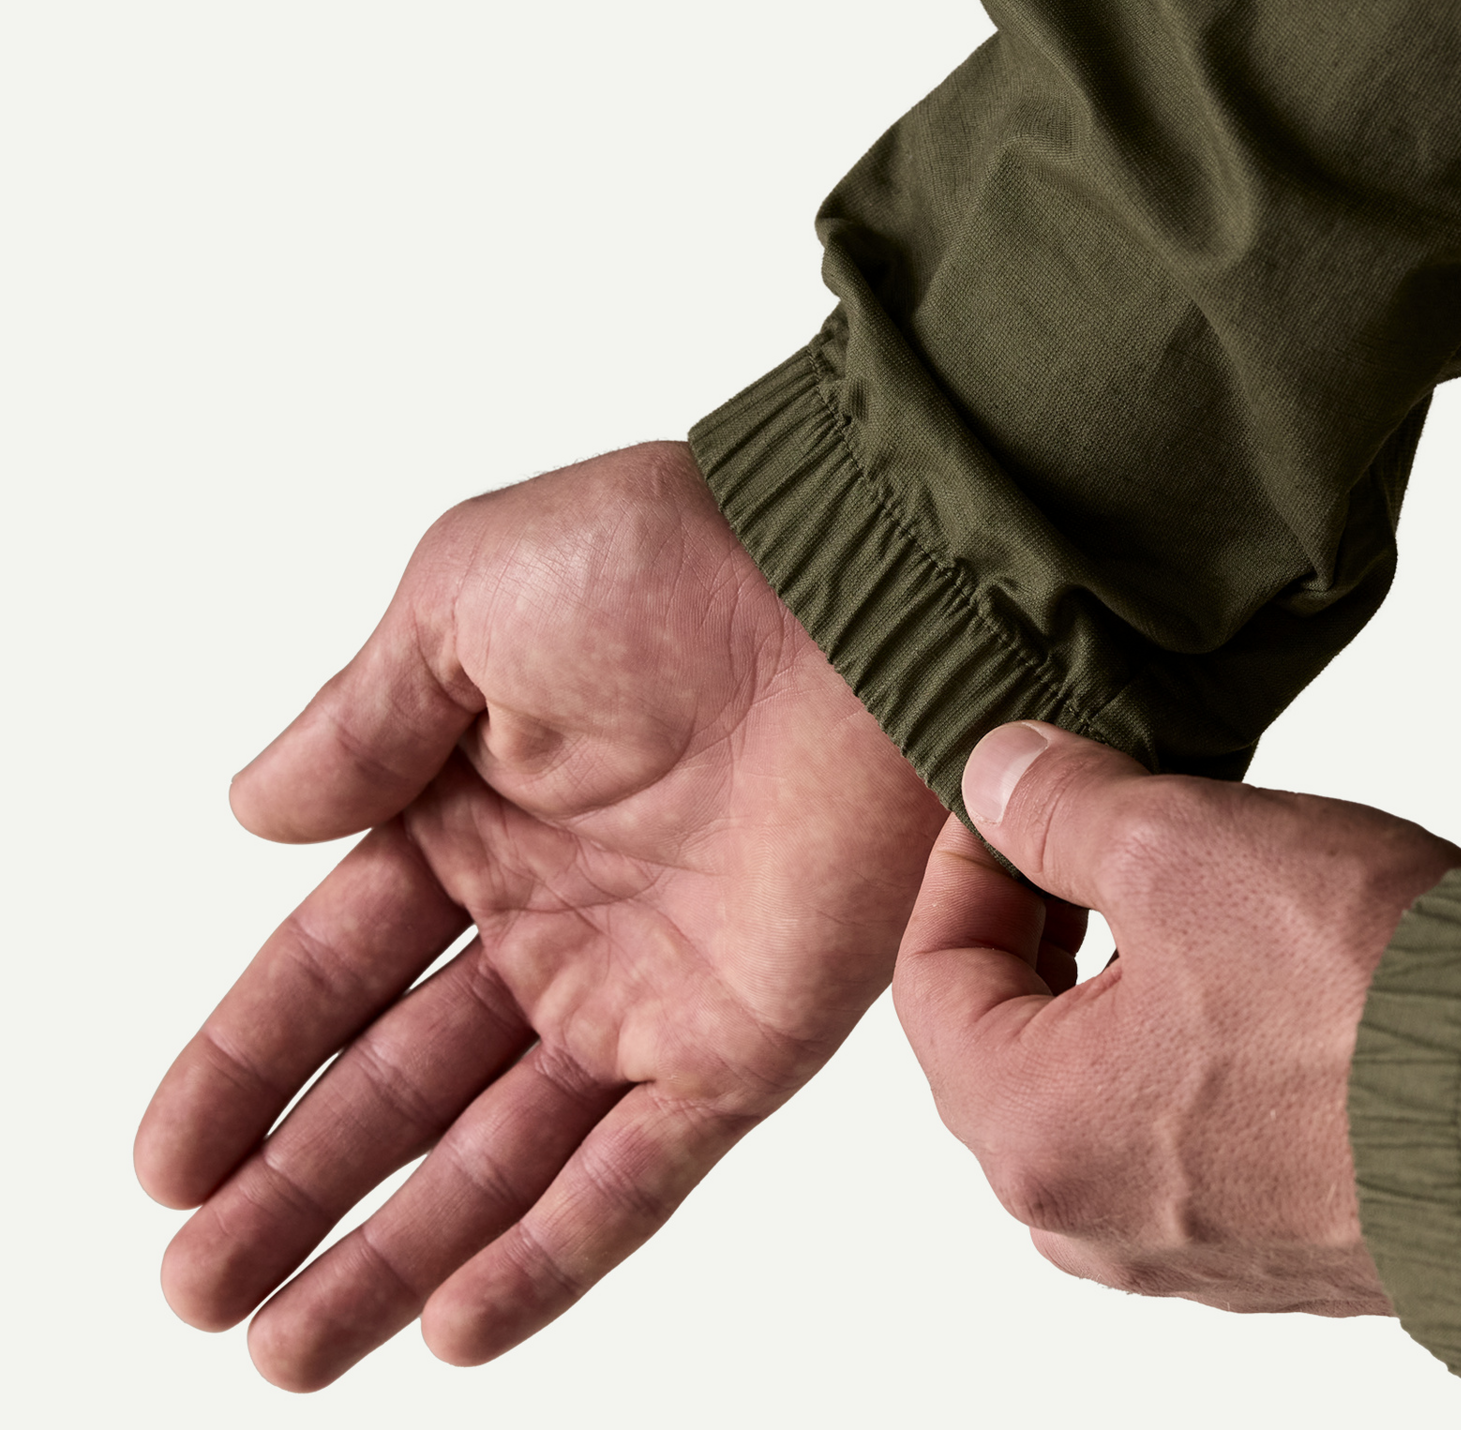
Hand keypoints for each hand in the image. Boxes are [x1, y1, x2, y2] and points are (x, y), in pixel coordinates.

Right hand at [135, 442, 942, 1387]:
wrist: (853, 585)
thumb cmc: (668, 559)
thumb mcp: (463, 601)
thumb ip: (360, 723)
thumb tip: (250, 813)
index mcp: (476, 810)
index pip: (333, 966)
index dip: (247, 1063)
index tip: (163, 1161)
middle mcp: (556, 911)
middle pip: (400, 1081)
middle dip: (296, 1185)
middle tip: (197, 1287)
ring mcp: (650, 983)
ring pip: (500, 1151)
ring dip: (397, 1249)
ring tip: (284, 1343)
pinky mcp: (748, 1033)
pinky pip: (639, 1169)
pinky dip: (551, 1251)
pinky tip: (453, 1324)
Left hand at [894, 722, 1460, 1314]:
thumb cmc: (1363, 992)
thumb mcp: (1177, 844)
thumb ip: (1057, 805)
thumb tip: (999, 774)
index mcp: (1033, 1133)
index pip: (933, 974)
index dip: (964, 859)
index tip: (1014, 792)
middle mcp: (1090, 1217)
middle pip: (1007, 1032)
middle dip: (1041, 913)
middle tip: (1094, 823)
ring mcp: (1188, 1243)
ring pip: (1101, 1077)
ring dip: (1120, 971)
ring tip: (1185, 883)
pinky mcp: (1276, 1239)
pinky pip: (1189, 1123)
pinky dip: (1193, 1037)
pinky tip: (1258, 970)